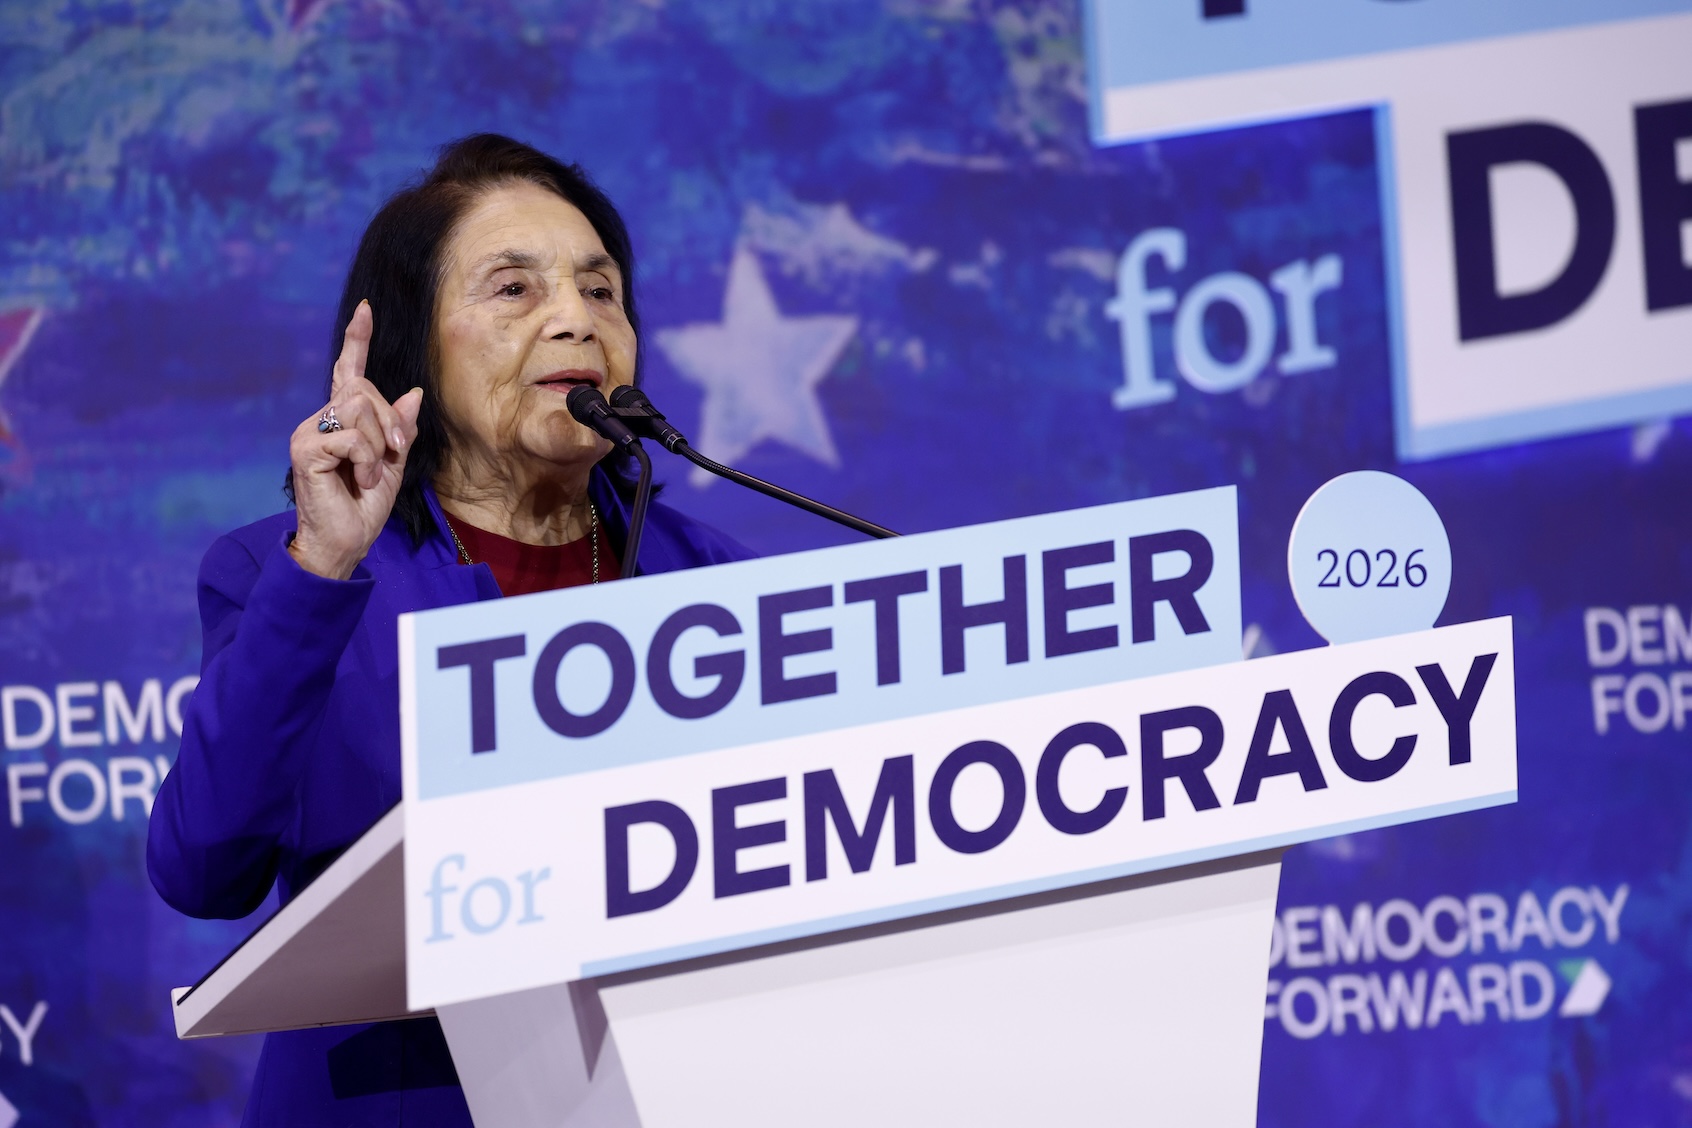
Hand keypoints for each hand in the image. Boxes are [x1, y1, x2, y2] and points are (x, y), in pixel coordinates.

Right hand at [287, 301, 423, 579]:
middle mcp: (321, 419)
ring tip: (371, 476)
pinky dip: (367, 461)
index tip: (365, 309)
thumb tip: (413, 393)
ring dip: (378, 446)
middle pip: (364, 390)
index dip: (357, 340)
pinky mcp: (305, 449)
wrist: (346, 543)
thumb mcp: (393, 465)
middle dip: (390, 423)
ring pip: (359, 408)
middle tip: (392, 456)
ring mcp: (309, 432)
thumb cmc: (365, 508)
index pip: (348, 372)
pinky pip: (351, 437)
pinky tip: (361, 482)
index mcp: (342, 421)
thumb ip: (400, 431)